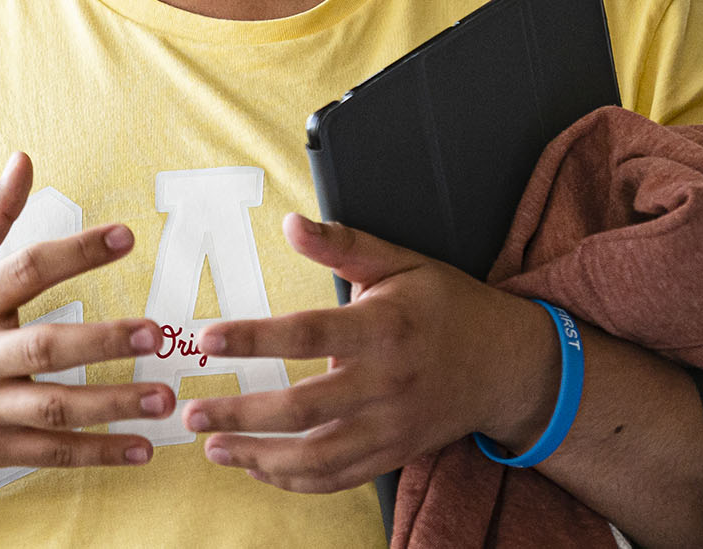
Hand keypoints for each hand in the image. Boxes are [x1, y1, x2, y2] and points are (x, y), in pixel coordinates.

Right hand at [0, 153, 176, 488]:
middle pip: (44, 348)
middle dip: (102, 341)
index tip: (126, 236)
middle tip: (155, 333)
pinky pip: (51, 452)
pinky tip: (143, 449)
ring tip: (166, 398)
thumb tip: (24, 160)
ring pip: (55, 408)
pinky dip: (98, 453)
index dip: (76, 252)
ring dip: (113, 404)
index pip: (25, 271)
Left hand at [179, 214, 559, 493]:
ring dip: (260, 457)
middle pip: (304, 409)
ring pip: (318, 456)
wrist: (509, 365)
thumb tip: (290, 222)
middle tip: (193, 412)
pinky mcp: (394, 454)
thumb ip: (342, 243)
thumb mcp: (400, 262)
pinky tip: (257, 466)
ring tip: (213, 448)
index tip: (206, 340)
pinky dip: (294, 479)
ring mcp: (392, 427)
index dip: (254, 338)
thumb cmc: (447, 306)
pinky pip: (338, 477)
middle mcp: (387, 383)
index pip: (308, 334)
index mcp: (383, 328)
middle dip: (242, 415)